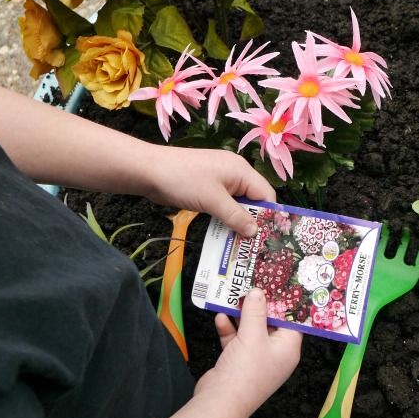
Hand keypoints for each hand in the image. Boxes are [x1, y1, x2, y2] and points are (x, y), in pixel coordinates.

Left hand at [145, 146, 275, 236]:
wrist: (150, 170)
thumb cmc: (184, 181)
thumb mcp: (213, 201)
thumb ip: (236, 217)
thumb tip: (255, 232)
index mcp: (241, 171)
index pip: (266, 195)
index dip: (269, 216)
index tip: (268, 239)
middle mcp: (235, 173)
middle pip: (253, 200)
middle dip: (253, 221)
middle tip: (254, 246)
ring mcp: (220, 180)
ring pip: (237, 204)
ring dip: (237, 222)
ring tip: (240, 245)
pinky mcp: (207, 187)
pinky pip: (223, 204)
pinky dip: (225, 217)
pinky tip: (224, 234)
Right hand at [194, 289, 301, 417]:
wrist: (220, 401)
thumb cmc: (245, 370)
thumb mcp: (253, 335)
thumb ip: (256, 311)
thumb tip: (259, 292)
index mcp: (287, 349)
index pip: (291, 322)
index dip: (284, 304)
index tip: (276, 285)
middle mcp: (274, 354)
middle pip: (269, 323)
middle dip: (258, 306)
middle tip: (250, 285)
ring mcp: (255, 358)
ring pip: (250, 330)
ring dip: (241, 316)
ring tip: (233, 297)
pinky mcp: (238, 362)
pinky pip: (236, 340)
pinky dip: (229, 329)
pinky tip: (221, 318)